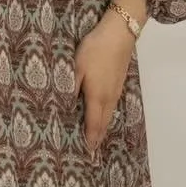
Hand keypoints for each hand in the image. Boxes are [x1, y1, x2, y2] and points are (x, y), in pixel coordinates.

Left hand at [74, 10, 135, 158]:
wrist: (120, 33)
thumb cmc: (95, 49)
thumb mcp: (77, 67)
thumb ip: (71, 88)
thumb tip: (65, 108)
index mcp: (97, 96)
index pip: (92, 124)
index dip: (89, 139)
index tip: (86, 153)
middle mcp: (109, 98)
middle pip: (103, 123)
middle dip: (96, 138)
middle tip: (89, 152)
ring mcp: (116, 90)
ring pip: (108, 115)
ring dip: (102, 128)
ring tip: (95, 139)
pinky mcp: (119, 83)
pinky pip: (112, 107)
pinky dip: (106, 117)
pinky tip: (102, 116)